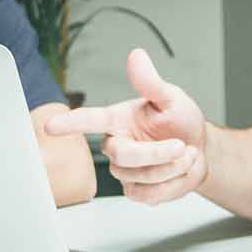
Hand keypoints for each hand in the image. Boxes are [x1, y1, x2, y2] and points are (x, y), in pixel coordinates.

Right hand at [44, 49, 207, 204]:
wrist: (201, 151)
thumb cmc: (181, 121)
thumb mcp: (171, 98)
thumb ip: (151, 82)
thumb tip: (136, 56)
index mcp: (118, 119)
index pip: (89, 120)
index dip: (69, 123)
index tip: (50, 126)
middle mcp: (117, 144)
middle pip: (123, 155)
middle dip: (158, 153)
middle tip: (181, 145)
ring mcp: (124, 171)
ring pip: (141, 177)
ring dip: (172, 167)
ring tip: (184, 154)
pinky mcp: (135, 190)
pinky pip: (148, 195)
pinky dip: (172, 184)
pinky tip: (178, 171)